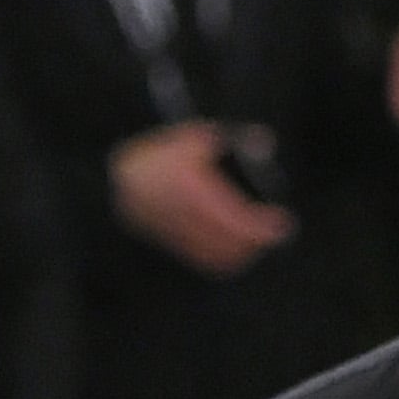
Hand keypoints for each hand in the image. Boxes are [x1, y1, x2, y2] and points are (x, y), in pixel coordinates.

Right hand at [111, 118, 296, 273]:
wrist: (116, 183)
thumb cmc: (158, 157)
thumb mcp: (193, 138)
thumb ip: (231, 140)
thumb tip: (265, 142)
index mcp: (191, 188)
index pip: (236, 217)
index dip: (262, 225)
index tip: (282, 222)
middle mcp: (185, 216)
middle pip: (232, 242)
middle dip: (256, 240)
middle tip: (274, 230)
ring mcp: (178, 234)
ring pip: (220, 255)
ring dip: (243, 251)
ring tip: (256, 238)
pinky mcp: (174, 245)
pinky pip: (206, 260)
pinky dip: (225, 258)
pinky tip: (235, 248)